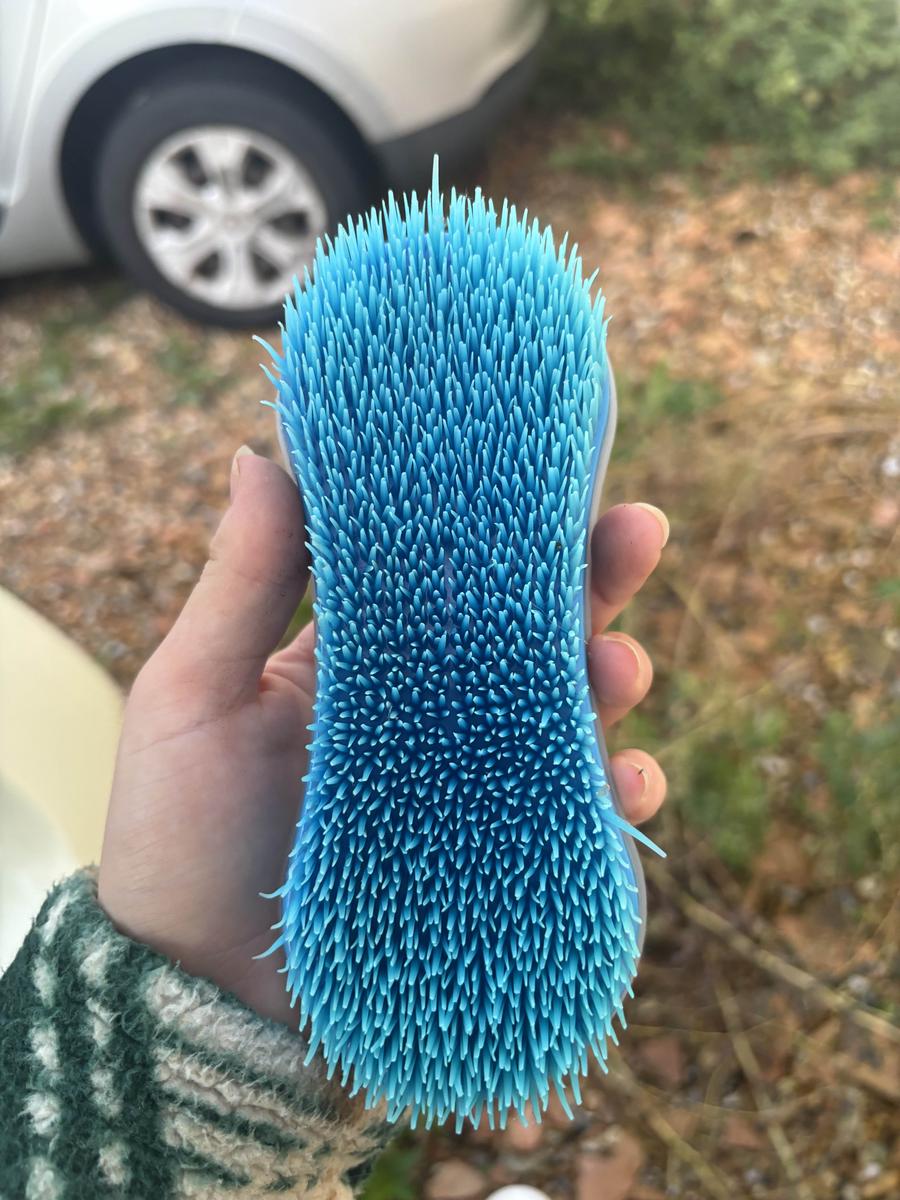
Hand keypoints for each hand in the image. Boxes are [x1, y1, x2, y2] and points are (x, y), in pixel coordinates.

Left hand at [98, 448, 667, 1028]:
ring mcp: (470, 787)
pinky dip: (614, 795)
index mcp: (361, 661)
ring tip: (618, 668)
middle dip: (591, 581)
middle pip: (527, 633)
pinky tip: (624, 781)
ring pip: (567, 715)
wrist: (198, 992)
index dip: (502, 522)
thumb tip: (259, 454)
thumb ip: (239, 584)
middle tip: (637, 533)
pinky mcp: (500, 858)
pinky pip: (577, 818)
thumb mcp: (192, 697)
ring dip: (611, 678)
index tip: (553, 467)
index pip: (446, 574)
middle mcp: (428, 715)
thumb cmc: (179, 838)